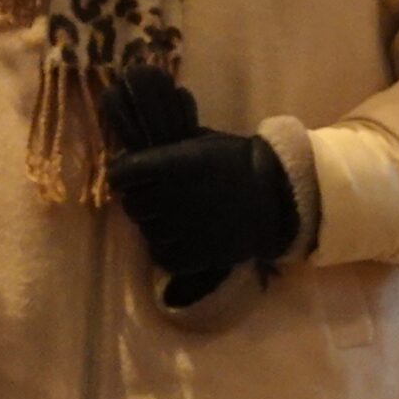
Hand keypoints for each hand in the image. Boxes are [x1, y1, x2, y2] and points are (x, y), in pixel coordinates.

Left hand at [102, 69, 296, 283]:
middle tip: (153, 198)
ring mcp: (183, 229)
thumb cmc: (237, 161)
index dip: (121, 175)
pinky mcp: (195, 255)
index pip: (122, 174)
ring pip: (146, 231)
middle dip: (139, 200)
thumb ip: (166, 151)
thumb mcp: (200, 143)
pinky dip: (164, 249)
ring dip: (153, 224)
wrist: (277, 195)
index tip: (128, 176)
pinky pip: (161, 256)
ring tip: (170, 219)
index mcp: (173, 165)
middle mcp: (173, 197)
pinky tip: (178, 239)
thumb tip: (131, 156)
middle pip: (131, 205)